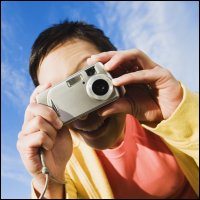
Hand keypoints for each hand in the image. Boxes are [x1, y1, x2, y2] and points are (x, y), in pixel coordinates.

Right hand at [17, 83, 72, 197]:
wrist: (56, 168)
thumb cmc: (58, 149)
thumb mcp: (62, 130)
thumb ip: (59, 118)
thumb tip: (66, 106)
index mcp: (36, 119)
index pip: (34, 101)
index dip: (39, 91)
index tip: (49, 84)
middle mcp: (27, 125)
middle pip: (34, 107)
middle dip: (51, 114)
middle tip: (59, 124)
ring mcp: (23, 135)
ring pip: (38, 122)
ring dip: (52, 132)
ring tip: (52, 140)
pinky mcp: (23, 145)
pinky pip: (39, 136)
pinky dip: (48, 141)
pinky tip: (48, 147)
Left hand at [87, 49, 182, 122]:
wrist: (169, 115)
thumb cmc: (150, 107)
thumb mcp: (129, 106)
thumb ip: (116, 106)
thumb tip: (100, 111)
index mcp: (133, 73)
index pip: (118, 62)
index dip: (104, 60)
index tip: (91, 62)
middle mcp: (141, 68)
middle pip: (124, 55)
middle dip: (108, 55)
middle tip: (94, 59)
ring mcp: (152, 69)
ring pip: (134, 55)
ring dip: (119, 59)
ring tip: (106, 67)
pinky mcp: (161, 75)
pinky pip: (143, 74)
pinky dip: (129, 77)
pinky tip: (117, 82)